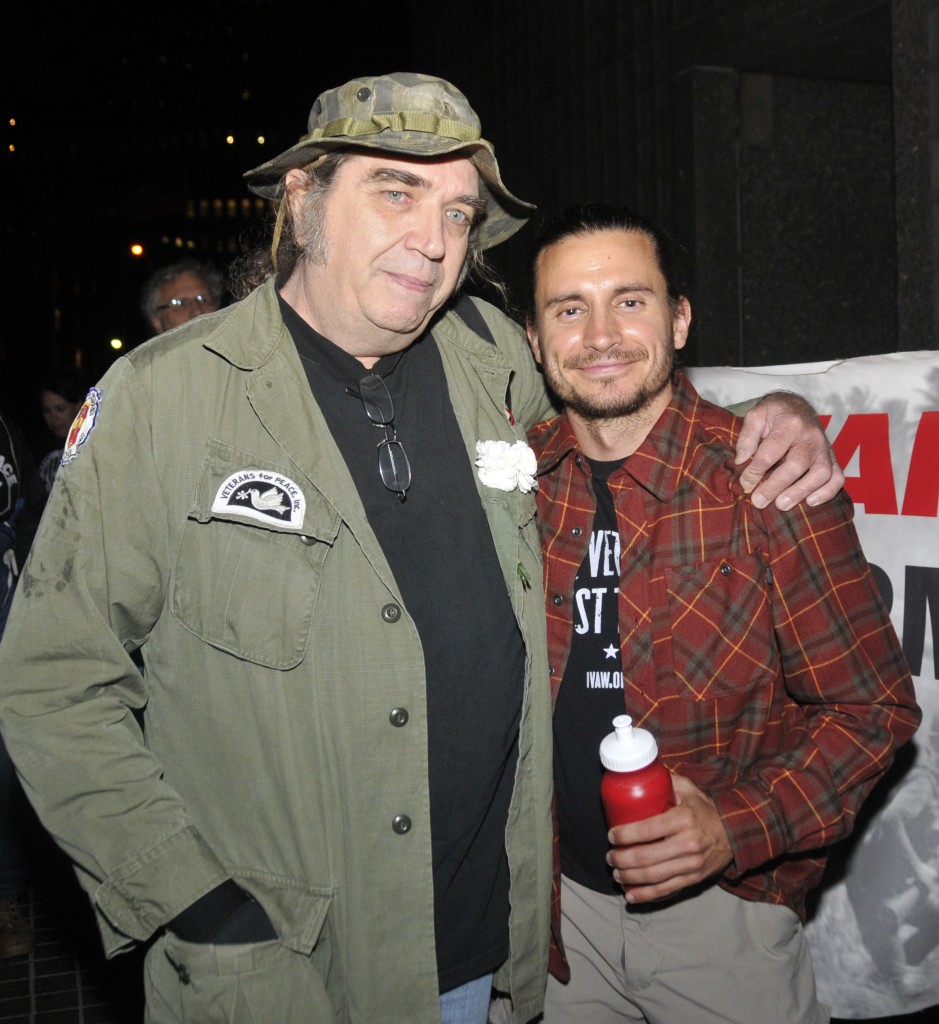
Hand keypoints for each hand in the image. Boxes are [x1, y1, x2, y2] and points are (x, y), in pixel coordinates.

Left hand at [606, 774, 732, 903]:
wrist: (735, 833)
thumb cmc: (705, 810)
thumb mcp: (688, 789)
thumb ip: (666, 781)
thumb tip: (640, 773)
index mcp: (683, 819)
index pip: (647, 829)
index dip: (624, 834)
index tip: (611, 835)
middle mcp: (688, 844)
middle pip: (646, 857)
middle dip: (622, 859)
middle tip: (610, 856)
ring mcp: (691, 864)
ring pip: (653, 876)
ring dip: (629, 877)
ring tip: (616, 873)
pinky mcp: (694, 879)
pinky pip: (666, 890)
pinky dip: (646, 895)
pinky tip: (630, 894)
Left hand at [734, 391, 843, 509]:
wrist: (797, 407)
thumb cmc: (774, 414)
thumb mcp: (756, 416)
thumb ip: (747, 437)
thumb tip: (741, 460)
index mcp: (790, 423)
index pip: (771, 451)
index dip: (756, 470)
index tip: (745, 483)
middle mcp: (811, 435)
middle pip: (797, 464)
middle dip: (776, 485)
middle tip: (759, 500)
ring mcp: (824, 448)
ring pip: (821, 473)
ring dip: (801, 492)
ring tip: (781, 505)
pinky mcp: (832, 458)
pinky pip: (837, 478)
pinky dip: (827, 492)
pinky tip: (809, 502)